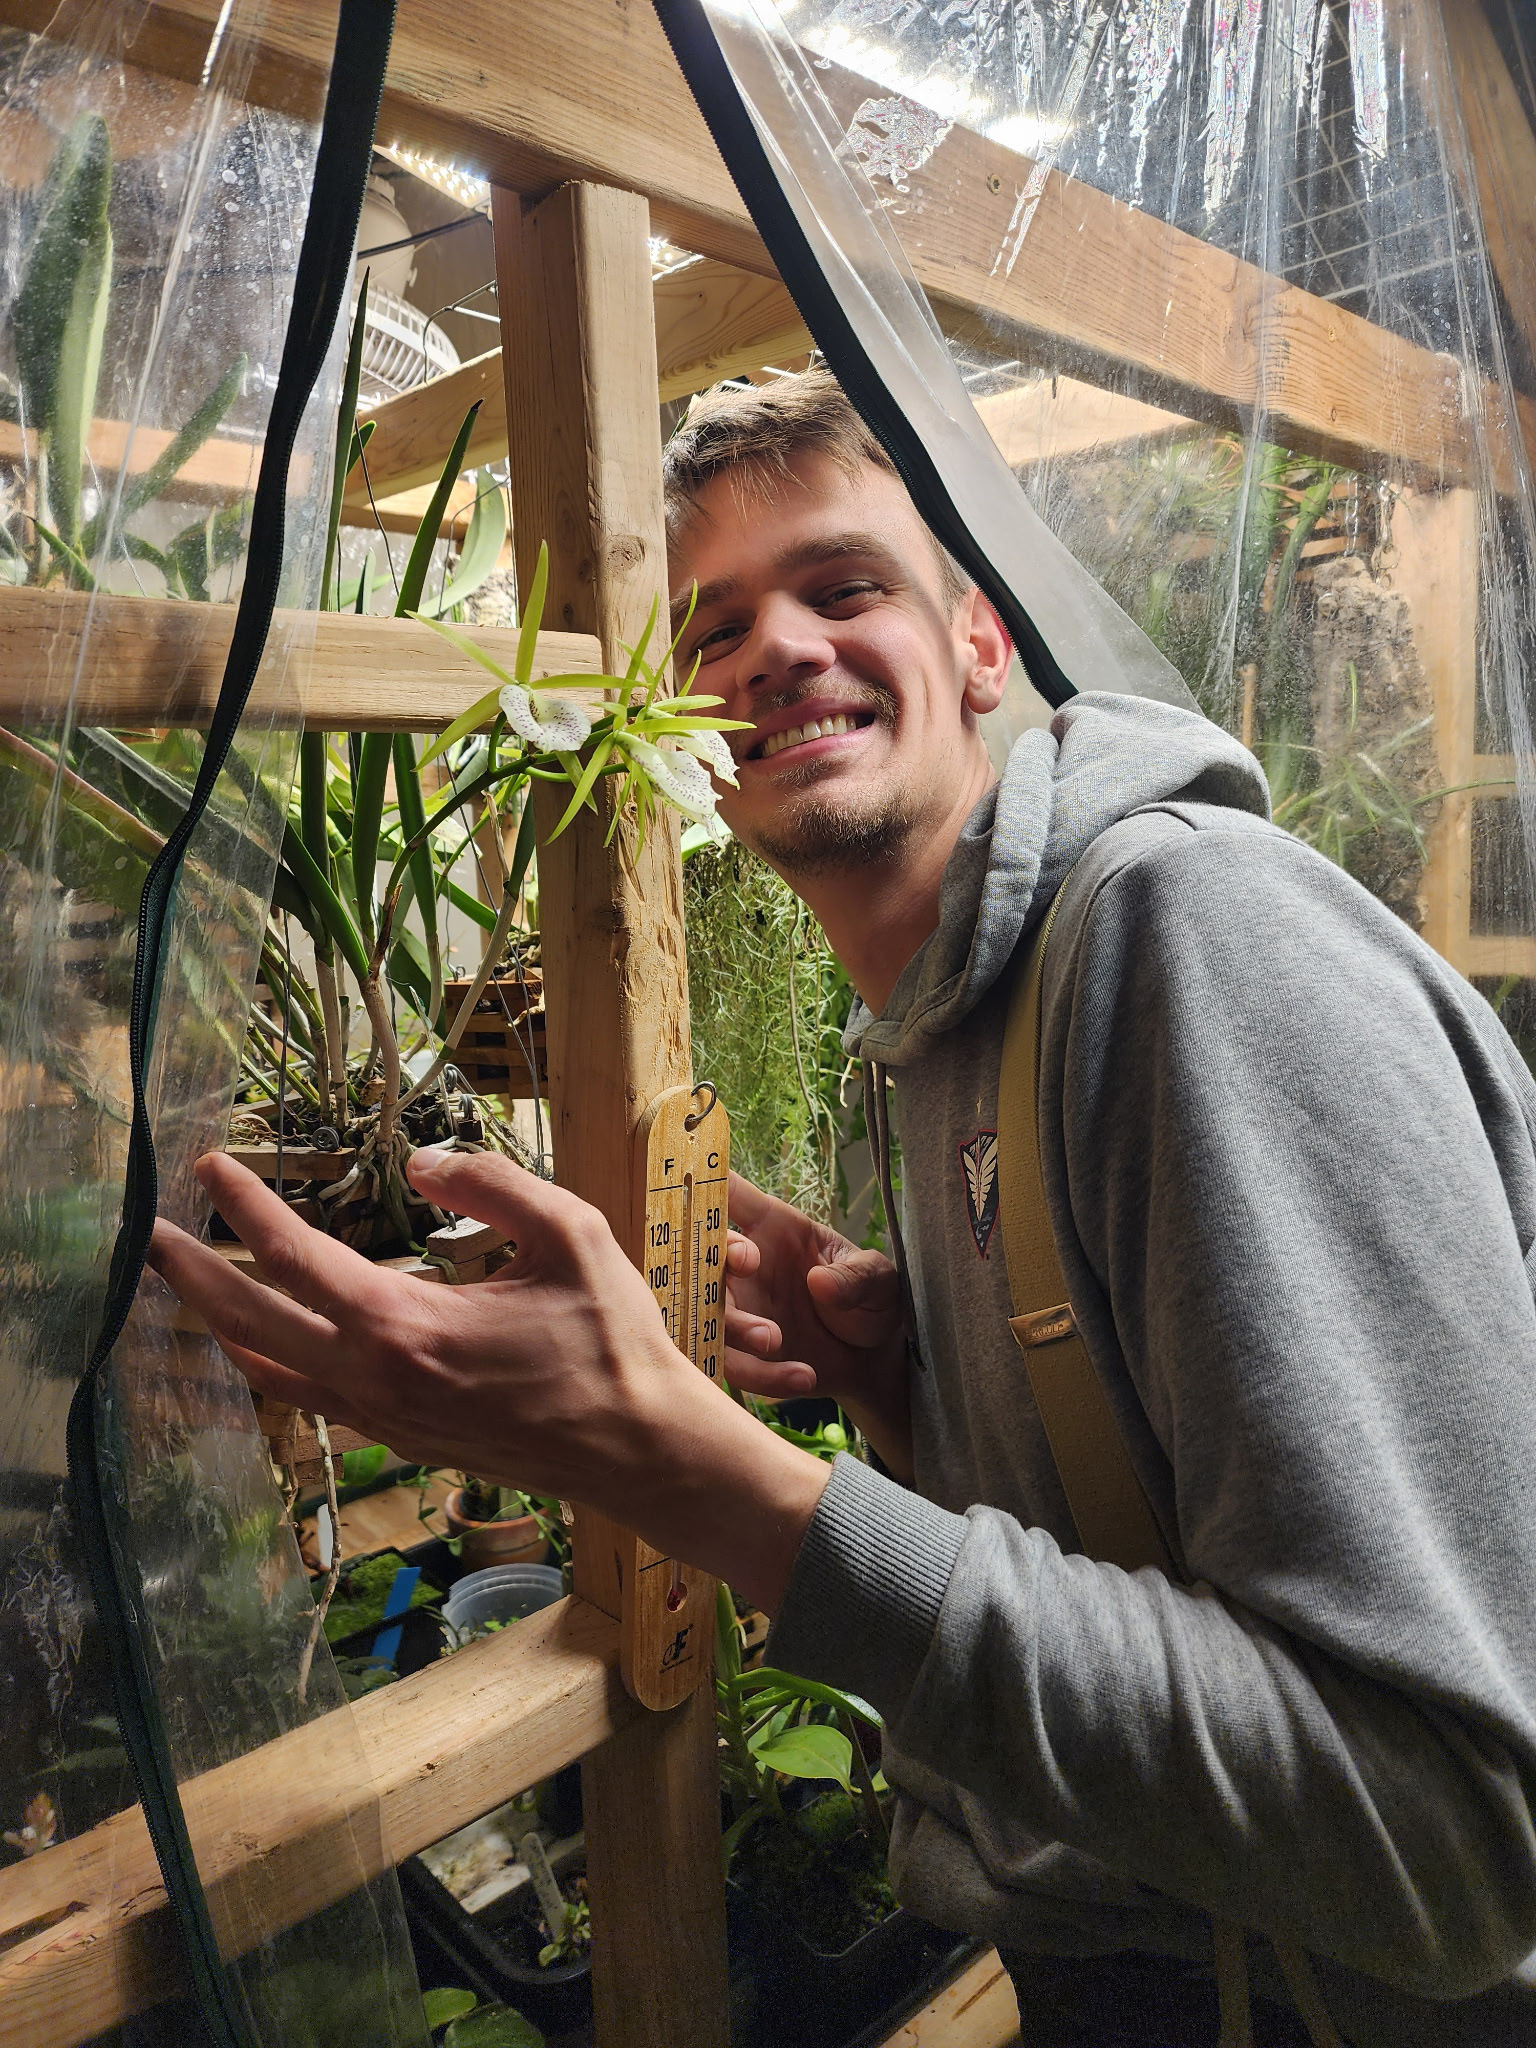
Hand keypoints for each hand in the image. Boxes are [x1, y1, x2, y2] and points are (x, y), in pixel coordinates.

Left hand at [148, 1148, 829, 1611]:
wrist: (636, 1448)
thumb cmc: (611, 1341)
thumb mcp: (570, 1233)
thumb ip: (491, 1184)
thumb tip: (422, 1164)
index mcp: (406, 1327)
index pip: (296, 1257)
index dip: (244, 1207)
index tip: (209, 1164)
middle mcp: (375, 1379)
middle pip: (249, 1323)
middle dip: (191, 1274)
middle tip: (147, 1232)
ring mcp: (381, 1418)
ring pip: (268, 1370)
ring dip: (219, 1323)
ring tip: (183, 1285)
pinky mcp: (397, 1439)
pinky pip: (305, 1398)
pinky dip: (264, 1364)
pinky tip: (258, 1344)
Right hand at [725, 1174, 911, 1478]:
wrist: (872, 1358)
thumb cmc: (869, 1299)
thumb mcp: (877, 1279)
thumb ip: (855, 1275)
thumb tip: (821, 1281)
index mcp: (772, 1229)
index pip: (730, 1195)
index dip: (707, 1183)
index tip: (696, 1180)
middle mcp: (745, 1268)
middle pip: (703, 1252)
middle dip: (718, 1253)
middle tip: (750, 1262)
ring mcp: (739, 1312)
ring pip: (707, 1314)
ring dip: (734, 1325)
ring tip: (775, 1339)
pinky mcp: (742, 1356)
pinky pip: (733, 1368)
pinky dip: (762, 1375)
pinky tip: (802, 1377)